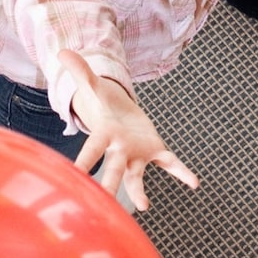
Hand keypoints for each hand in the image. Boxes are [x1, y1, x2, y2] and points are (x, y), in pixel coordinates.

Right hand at [60, 52, 198, 210]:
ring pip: (136, 175)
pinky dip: (181, 172)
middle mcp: (118, 150)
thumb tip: (62, 51)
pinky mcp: (154, 151)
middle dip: (109, 184)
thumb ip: (81, 71)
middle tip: (104, 202)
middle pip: (113, 169)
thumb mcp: (93, 86)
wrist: (118, 116)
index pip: (90, 150)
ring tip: (144, 206)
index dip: (82, 162)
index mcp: (103, 135)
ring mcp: (136, 154)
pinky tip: (194, 182)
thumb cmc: (103, 103)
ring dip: (138, 191)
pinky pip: (169, 163)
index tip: (74, 179)